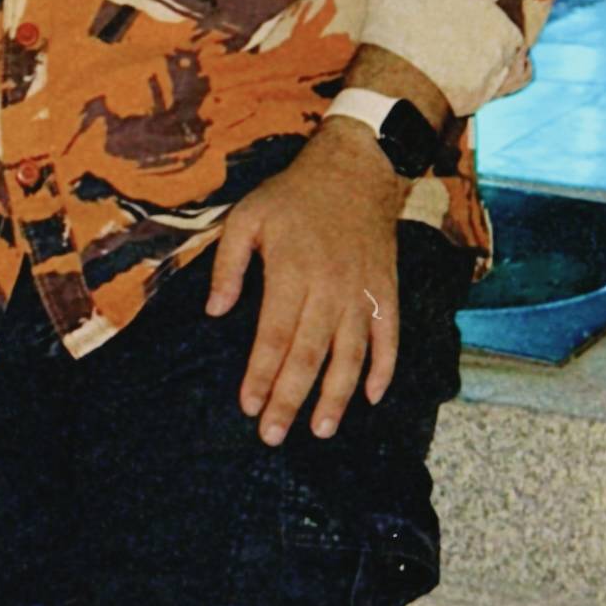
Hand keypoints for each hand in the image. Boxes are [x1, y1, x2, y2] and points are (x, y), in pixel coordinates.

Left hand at [205, 119, 404, 441]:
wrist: (357, 169)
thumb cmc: (294, 196)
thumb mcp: (247, 216)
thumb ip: (227, 265)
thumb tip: (215, 311)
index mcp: (291, 270)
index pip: (274, 335)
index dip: (261, 374)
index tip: (249, 407)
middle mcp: (329, 287)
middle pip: (309, 354)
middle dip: (290, 399)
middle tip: (274, 435)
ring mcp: (362, 292)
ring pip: (350, 354)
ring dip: (336, 396)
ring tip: (322, 430)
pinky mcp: (385, 291)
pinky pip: (389, 337)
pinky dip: (383, 369)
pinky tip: (371, 397)